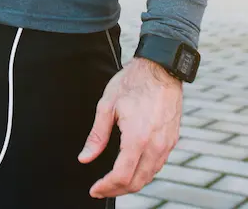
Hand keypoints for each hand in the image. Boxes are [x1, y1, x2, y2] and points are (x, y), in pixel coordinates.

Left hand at [78, 56, 182, 198]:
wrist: (161, 68)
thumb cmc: (133, 82)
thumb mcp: (107, 105)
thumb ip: (97, 135)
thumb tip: (85, 157)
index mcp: (137, 138)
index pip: (121, 176)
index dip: (106, 187)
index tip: (94, 189)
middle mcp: (155, 146)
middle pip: (137, 182)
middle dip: (117, 190)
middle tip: (102, 189)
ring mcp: (167, 144)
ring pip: (149, 176)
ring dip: (132, 183)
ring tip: (114, 182)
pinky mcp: (173, 140)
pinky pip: (158, 165)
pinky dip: (144, 173)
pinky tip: (133, 168)